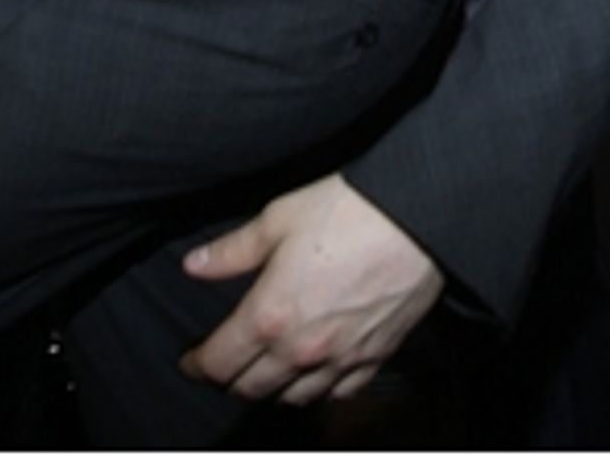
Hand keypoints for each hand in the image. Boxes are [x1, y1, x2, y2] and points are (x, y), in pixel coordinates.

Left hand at [179, 174, 443, 406]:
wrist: (418, 215)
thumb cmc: (348, 210)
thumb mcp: (280, 218)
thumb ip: (233, 250)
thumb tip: (195, 265)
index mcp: (269, 316)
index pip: (220, 362)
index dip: (198, 365)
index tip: (191, 361)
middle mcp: (301, 351)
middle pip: (251, 388)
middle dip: (230, 380)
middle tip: (223, 366)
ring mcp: (340, 360)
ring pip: (293, 398)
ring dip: (272, 390)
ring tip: (266, 372)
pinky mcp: (374, 358)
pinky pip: (338, 394)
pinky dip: (320, 390)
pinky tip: (316, 373)